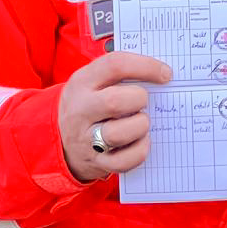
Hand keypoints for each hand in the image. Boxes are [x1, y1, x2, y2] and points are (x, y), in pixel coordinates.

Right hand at [58, 52, 171, 181]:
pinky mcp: (97, 162)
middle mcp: (81, 109)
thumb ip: (120, 74)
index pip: (115, 66)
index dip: (146, 67)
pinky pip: (124, 161)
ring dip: (140, 126)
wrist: (60, 139)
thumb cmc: (90, 104)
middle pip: (115, 101)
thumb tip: (161, 72)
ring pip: (118, 133)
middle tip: (144, 102)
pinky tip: (141, 141)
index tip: (165, 74)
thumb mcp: (93, 82)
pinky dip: (140, 150)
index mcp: (82, 82)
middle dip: (140, 99)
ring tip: (141, 122)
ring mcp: (87, 138)